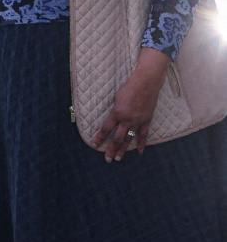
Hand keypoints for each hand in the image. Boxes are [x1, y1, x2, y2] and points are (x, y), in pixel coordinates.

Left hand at [89, 47, 169, 161]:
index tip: (94, 144)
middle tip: (107, 159)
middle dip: (111, 148)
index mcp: (117, 112)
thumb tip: (112, 120)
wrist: (146, 83)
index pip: (106, 128)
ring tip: (119, 158)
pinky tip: (140, 151)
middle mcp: (127, 119)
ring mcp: (138, 120)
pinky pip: (144, 134)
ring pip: (129, 138)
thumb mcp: (116, 98)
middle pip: (117, 137)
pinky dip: (142, 143)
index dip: (99, 137)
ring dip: (124, 149)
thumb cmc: (129, 88)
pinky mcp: (147, 120)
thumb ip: (114, 111)